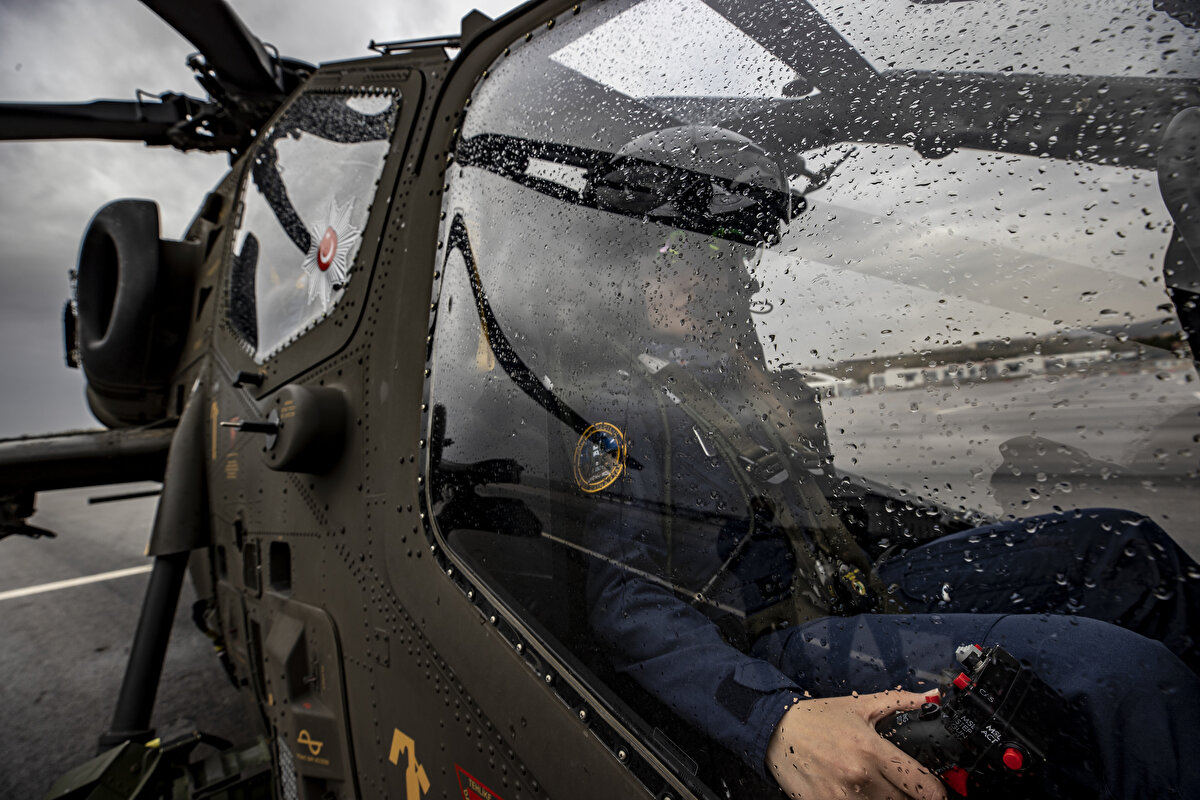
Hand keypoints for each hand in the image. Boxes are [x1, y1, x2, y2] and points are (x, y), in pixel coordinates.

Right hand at [765, 690, 946, 799]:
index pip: (922, 784)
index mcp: (873, 750)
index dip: (937, 792)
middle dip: (910, 797)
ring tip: (879, 788)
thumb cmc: (816, 719)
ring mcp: (843, 796)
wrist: (775, 731)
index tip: (938, 793)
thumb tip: (930, 697)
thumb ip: (899, 702)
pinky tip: (856, 792)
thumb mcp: (860, 706)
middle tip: (904, 787)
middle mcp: (860, 777)